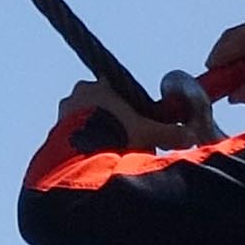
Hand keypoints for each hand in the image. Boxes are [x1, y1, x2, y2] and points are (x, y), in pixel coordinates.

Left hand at [56, 79, 200, 152]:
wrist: (83, 157)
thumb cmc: (117, 137)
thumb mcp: (148, 133)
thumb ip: (171, 134)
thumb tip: (192, 137)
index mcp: (101, 87)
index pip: (114, 86)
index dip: (126, 103)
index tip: (132, 119)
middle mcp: (79, 94)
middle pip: (97, 102)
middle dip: (108, 118)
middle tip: (120, 138)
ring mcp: (63, 112)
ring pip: (81, 118)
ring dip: (92, 131)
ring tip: (105, 151)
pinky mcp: (52, 131)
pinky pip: (69, 135)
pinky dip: (79, 144)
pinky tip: (90, 158)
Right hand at [205, 15, 244, 104]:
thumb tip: (233, 97)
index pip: (242, 41)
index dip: (222, 54)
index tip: (212, 70)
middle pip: (235, 34)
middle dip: (221, 54)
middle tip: (217, 74)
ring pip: (239, 32)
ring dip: (231, 51)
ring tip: (236, 72)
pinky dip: (240, 47)